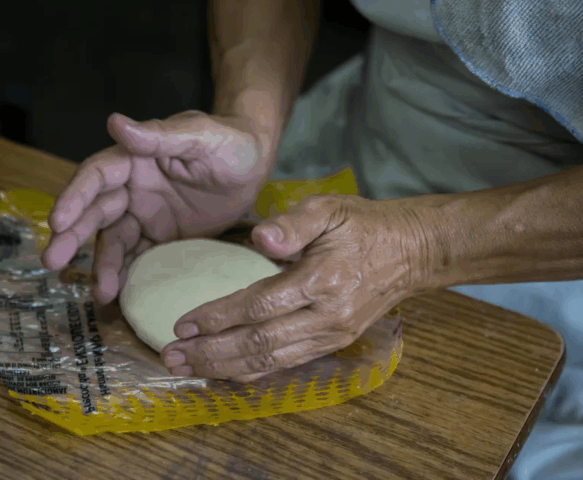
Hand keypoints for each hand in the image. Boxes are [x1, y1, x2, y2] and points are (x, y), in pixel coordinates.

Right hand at [41, 110, 273, 304]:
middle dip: (72, 236)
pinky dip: (125, 275)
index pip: (96, 176)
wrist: (256, 163)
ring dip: (102, 265)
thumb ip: (159, 136)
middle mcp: (132, 187)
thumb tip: (114, 122)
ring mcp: (145, 214)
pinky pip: (138, 257)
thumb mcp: (200, 136)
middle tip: (51, 261)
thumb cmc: (231, 141)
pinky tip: (117, 295)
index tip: (58, 221)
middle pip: (95, 212)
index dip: (75, 197)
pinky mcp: (161, 237)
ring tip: (99, 292)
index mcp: (135, 158)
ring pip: (114, 241)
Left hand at [160, 195, 435, 382]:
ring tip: (187, 368)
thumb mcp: (329, 209)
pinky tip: (225, 374)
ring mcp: (332, 336)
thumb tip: (260, 239)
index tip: (182, 323)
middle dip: (211, 353)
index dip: (218, 317)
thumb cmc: (363, 225)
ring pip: (271, 361)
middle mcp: (327, 316)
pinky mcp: (334, 344)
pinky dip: (253, 373)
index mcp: (322, 280)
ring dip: (225, 368)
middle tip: (171, 356)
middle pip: (260, 344)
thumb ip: (293, 223)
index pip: (260, 306)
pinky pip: (287, 364)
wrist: (411, 252)